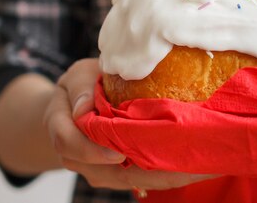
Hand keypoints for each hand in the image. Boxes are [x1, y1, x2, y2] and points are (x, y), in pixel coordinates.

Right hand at [43, 58, 216, 189]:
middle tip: (179, 165)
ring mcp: (98, 168)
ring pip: (127, 180)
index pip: (70, 145)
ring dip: (161, 177)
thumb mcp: (77, 77)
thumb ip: (80, 88)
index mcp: (62, 128)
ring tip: (194, 169)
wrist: (77, 106)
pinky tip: (190, 169)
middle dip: (144, 172)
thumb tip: (85, 108)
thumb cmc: (81, 86)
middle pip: (105, 172)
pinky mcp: (118, 171)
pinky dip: (164, 175)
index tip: (119, 153)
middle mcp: (78, 156)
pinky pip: (139, 177)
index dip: (94, 151)